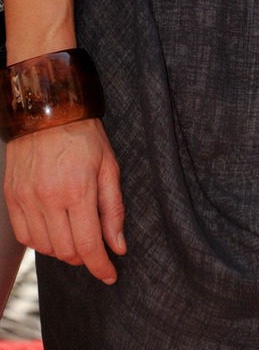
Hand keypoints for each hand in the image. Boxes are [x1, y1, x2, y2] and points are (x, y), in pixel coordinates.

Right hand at [3, 120, 124, 283]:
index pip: (89, 244)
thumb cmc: (84, 135)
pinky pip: (26, 236)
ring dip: (64, 250)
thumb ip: (114, 209)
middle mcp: (49, 199)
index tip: (110, 275)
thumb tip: (119, 245)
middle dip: (85, 257)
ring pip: (45, 248)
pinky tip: (54, 230)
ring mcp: (27, 199)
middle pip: (67, 251)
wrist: (48, 110)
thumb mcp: (109, 166)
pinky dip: (42, 241)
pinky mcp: (12, 198)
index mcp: (78, 190)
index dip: (100, 266)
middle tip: (96, 248)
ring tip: (76, 234)